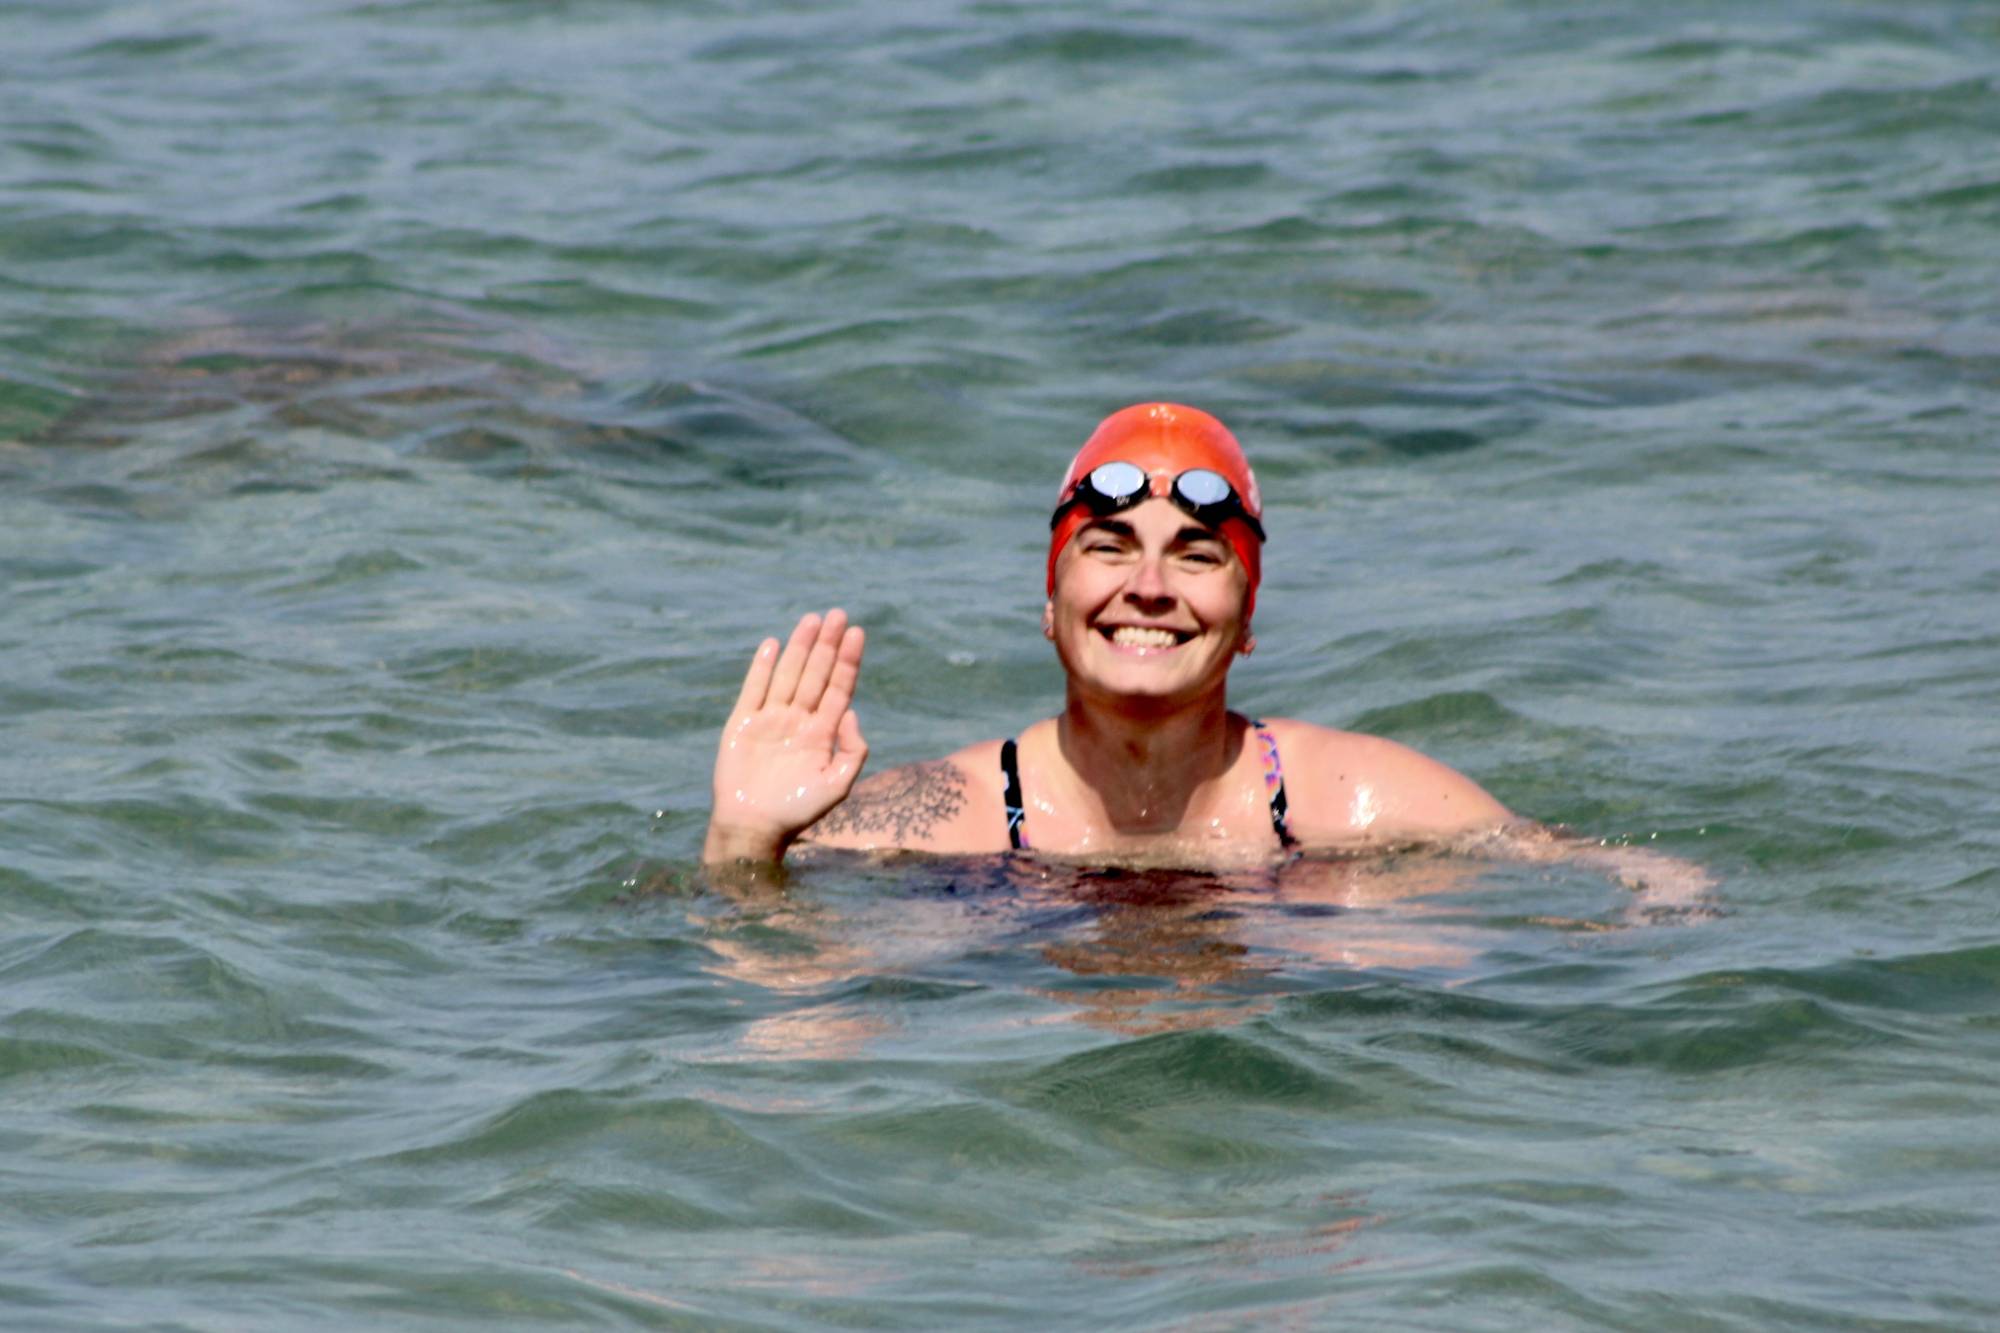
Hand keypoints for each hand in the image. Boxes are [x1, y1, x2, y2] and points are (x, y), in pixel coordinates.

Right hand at [704, 609, 867, 863]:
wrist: (754, 827)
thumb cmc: (797, 812)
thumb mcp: (837, 786)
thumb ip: (852, 752)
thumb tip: (852, 713)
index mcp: (822, 734)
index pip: (838, 688)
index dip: (847, 660)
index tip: (857, 633)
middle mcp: (798, 721)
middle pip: (816, 674)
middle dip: (827, 644)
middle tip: (838, 614)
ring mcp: (771, 720)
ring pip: (788, 675)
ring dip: (800, 647)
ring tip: (812, 619)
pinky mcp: (744, 723)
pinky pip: (754, 689)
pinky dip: (763, 667)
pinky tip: (774, 644)